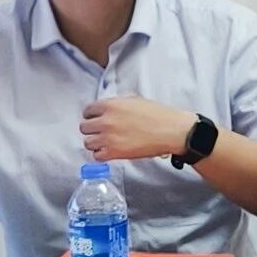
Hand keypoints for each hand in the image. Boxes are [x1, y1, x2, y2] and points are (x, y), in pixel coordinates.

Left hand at [80, 97, 195, 161]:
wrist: (172, 130)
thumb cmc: (158, 115)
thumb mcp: (135, 100)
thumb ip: (117, 104)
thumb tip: (107, 109)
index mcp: (110, 105)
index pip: (87, 111)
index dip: (93, 116)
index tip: (98, 120)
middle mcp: (106, 121)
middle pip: (84, 127)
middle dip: (93, 130)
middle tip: (103, 132)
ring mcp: (108, 137)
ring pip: (88, 143)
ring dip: (96, 143)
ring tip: (108, 143)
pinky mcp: (115, 152)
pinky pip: (97, 156)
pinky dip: (103, 155)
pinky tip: (112, 151)